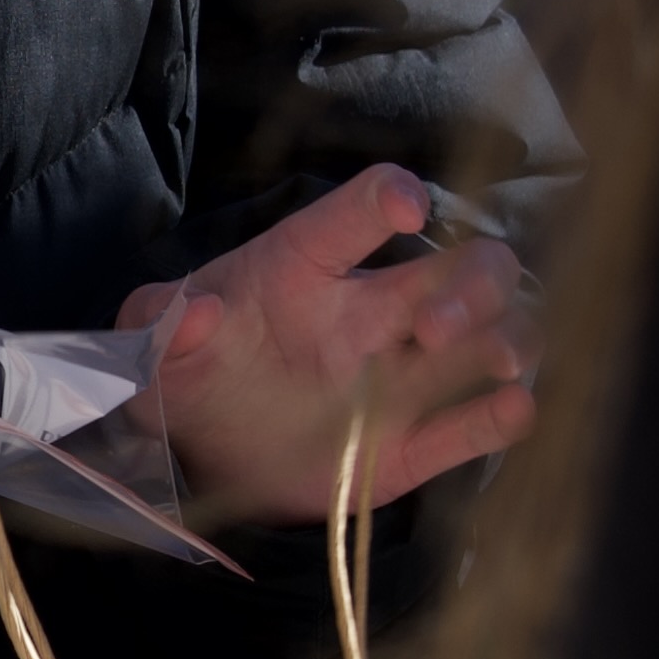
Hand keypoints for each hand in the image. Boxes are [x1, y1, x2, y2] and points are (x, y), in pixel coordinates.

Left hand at [121, 170, 535, 525]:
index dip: (386, 198)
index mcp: (306, 268)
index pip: (355, 212)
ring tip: (496, 362)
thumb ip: (157, 325)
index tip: (400, 206)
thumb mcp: (148, 350)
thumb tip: (197, 313)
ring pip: (495, 333)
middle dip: (474, 285)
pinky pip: (477, 423)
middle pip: (465, 266)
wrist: (196, 459)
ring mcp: (400, 379)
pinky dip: (505, 415)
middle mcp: (372, 313)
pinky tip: (511, 408)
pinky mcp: (411, 446)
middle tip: (439, 327)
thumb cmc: (185, 378)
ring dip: (509, 338)